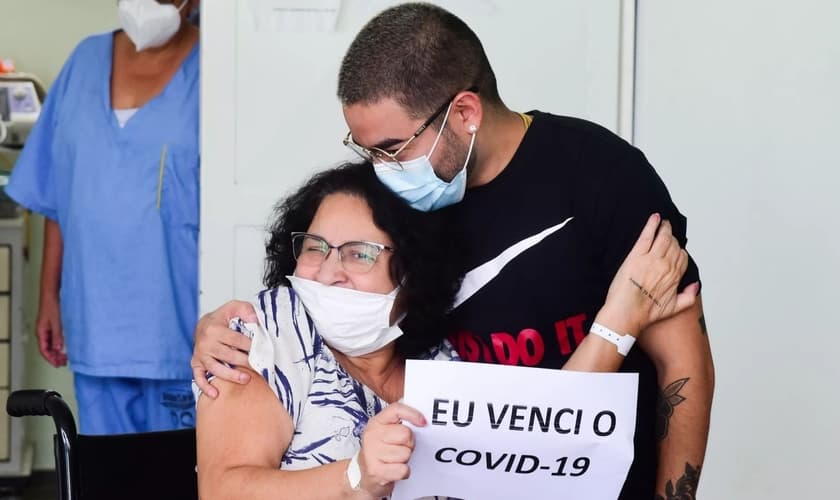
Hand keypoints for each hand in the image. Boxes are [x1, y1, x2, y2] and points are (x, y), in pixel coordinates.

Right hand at [36, 296, 66, 366]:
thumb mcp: (56, 322)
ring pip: (50, 345)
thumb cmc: (52, 306)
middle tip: (63, 363)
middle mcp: (42, 332)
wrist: (51, 295)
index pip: (44, 350)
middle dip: (54, 357)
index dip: (50, 358)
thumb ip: (57, 336)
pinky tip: (63, 347)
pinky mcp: (51, 326)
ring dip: (56, 352)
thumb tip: (58, 349)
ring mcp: (46, 329)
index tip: (57, 364)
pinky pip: (53, 339)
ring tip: (65, 358)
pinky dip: (58, 345)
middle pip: (46, 349)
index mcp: (41, 332)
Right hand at [190, 300, 256, 397]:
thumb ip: (245, 310)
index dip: (250, 345)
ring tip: (246, 379)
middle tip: (259, 366)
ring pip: (216, 368)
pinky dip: (205, 387)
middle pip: (227, 355)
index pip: (236, 340)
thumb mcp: (233, 307)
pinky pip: (199, 378)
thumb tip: (255, 320)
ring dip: (231, 375)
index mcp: (214, 328)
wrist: (202, 325)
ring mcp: (200, 355)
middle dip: (245, 361)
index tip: (261, 350)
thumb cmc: (221, 319)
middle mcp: (205, 343)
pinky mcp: (196, 364)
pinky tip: (215, 394)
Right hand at [357, 403, 425, 497]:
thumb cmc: (381, 450)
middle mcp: (372, 435)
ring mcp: (372, 452)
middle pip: (406, 434)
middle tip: (401, 447)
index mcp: (377, 422)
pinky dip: (402, 472)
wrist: (364, 473)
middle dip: (409, 443)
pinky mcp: (375, 470)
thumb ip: (401, 422)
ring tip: (395, 459)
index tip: (423, 422)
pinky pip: (402, 470)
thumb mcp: (386, 431)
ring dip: (405, 459)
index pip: (396, 410)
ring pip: (405, 453)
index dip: (412, 414)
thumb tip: (421, 418)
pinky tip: (394, 469)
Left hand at [599, 213, 698, 335]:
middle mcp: (666, 266)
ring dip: (665, 228)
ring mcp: (651, 259)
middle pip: (674, 245)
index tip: (675, 248)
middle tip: (668, 233)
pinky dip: (652, 224)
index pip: (682, 257)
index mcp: (674, 277)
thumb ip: (688, 297)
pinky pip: (647, 235)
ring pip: (663, 238)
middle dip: (672, 238)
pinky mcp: (636, 255)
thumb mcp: (673, 309)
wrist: (625, 314)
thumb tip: (695, 285)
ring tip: (664, 223)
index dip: (679, 251)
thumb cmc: (645, 313)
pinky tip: (655, 218)